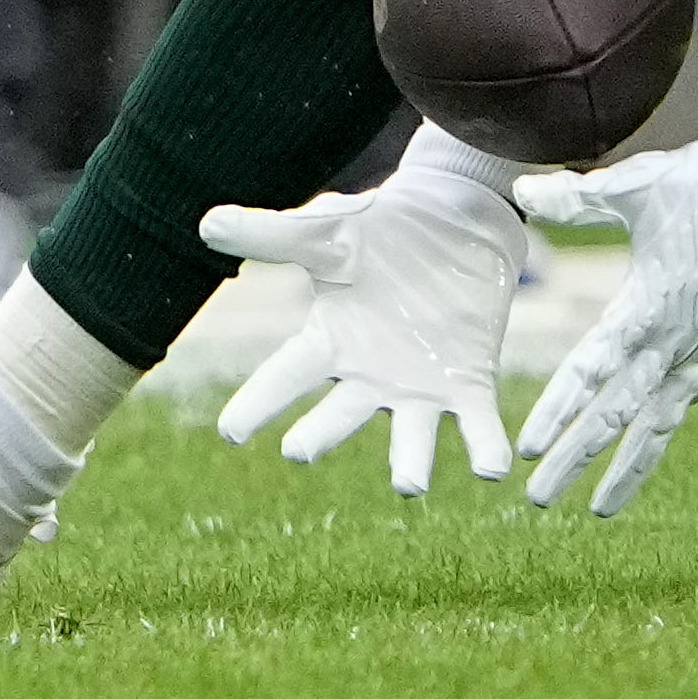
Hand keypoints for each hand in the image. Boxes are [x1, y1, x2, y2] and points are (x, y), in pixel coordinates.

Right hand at [198, 147, 525, 495]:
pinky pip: (477, 424)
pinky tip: (490, 469)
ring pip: (410, 438)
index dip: (258, 403)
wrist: (456, 212)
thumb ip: (272, 235)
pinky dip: (484, 446)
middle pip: (339, 416)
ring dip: (410, 463)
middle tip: (299, 453)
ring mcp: (420, 386)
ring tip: (409, 485)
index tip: (231, 432)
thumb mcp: (328, 230)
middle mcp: (370, 376)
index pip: (285, 377)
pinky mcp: (471, 382)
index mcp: (330, 342)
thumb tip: (207, 224)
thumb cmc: (385, 223)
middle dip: (320, 435)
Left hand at [511, 110, 697, 514]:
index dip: (557, 413)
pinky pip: (693, 393)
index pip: (591, 373)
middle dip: (576, 460)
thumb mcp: (634, 185)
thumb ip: (575, 199)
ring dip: (626, 468)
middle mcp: (676, 340)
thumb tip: (519, 187)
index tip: (527, 453)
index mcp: (648, 306)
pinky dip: (670, 419)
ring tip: (599, 510)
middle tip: (539, 501)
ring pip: (660, 424)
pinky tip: (657, 434)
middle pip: (617, 415)